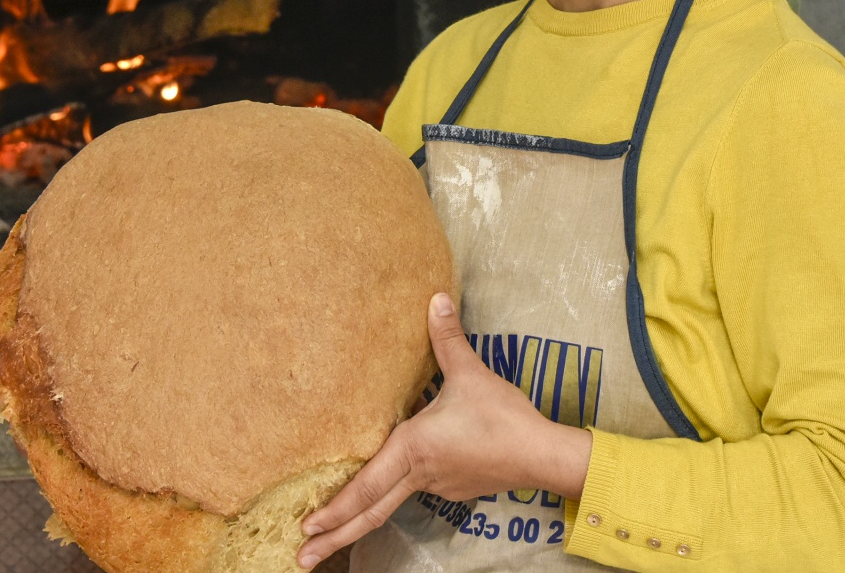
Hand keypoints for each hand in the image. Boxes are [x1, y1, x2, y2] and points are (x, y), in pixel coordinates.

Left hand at [296, 293, 591, 567]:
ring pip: (391, 503)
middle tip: (302, 557)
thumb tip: (435, 298)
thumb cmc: (503, 416)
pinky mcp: (455, 489)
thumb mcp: (471, 373)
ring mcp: (438, 486)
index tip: (305, 527)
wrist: (543, 453)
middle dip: (334, 536)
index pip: (366, 486)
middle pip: (370, 512)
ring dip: (360, 520)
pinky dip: (394, 499)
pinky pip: (417, 491)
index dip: (334, 508)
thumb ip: (448, 338)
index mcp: (413, 449)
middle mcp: (420, 473)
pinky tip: (393, 491)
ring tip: (332, 535)